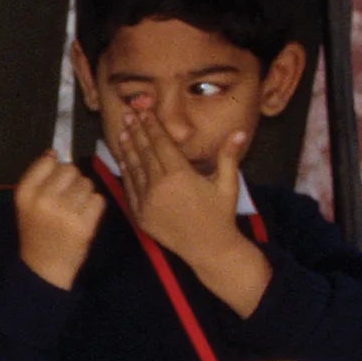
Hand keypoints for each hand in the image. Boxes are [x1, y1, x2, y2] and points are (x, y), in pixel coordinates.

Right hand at [12, 152, 106, 289]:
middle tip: (66, 200)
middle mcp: (44, 199)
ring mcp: (65, 212)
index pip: (49, 161)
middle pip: (71, 169)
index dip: (55, 170)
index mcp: (25, 193)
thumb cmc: (37, 231)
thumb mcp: (27, 204)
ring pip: (87, 184)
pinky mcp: (84, 225)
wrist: (43, 267)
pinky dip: (94, 207)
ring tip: (74, 211)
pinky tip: (84, 218)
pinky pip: (98, 199)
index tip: (54, 183)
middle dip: (72, 181)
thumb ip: (38, 177)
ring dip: (84, 194)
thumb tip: (55, 152)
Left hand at [106, 108, 252, 269]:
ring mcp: (147, 201)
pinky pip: (130, 189)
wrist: (208, 248)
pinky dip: (125, 172)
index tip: (145, 111)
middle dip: (136, 131)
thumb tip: (239, 131)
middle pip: (144, 152)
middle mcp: (159, 185)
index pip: (161, 143)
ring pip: (133, 168)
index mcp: (180, 174)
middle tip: (128, 113)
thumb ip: (229, 155)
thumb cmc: (220, 214)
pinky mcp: (140, 215)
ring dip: (127, 148)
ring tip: (122, 131)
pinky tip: (122, 160)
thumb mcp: (228, 183)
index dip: (152, 125)